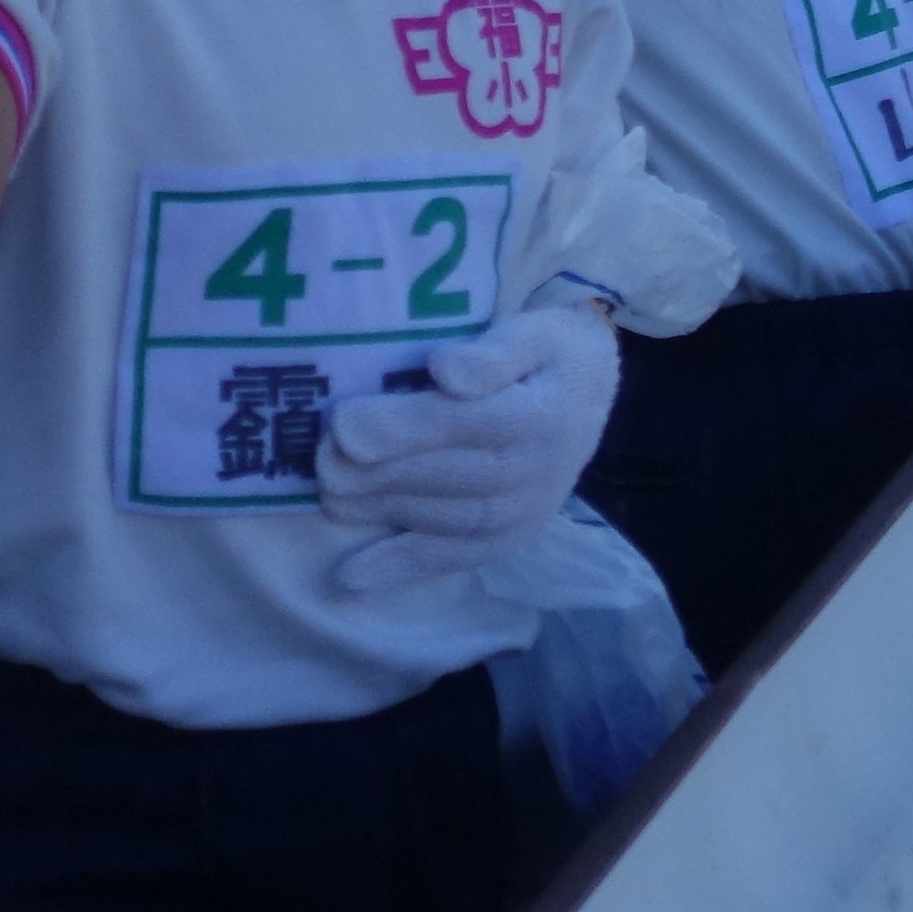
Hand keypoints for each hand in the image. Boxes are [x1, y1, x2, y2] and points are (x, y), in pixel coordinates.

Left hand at [319, 291, 619, 589]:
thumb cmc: (547, 356)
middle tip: (320, 455)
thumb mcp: (533, 333)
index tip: (341, 425)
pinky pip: (445, 558)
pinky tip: (349, 578)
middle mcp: (529, 473)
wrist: (592, 398)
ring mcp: (517, 514)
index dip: (395, 426)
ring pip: (429, 515)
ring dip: (371, 507)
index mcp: (537, 416)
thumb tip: (445, 371)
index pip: (456, 423)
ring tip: (327, 492)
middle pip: (433, 473)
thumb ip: (492, 353)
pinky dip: (395, 569)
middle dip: (368, 468)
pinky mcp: (504, 541)